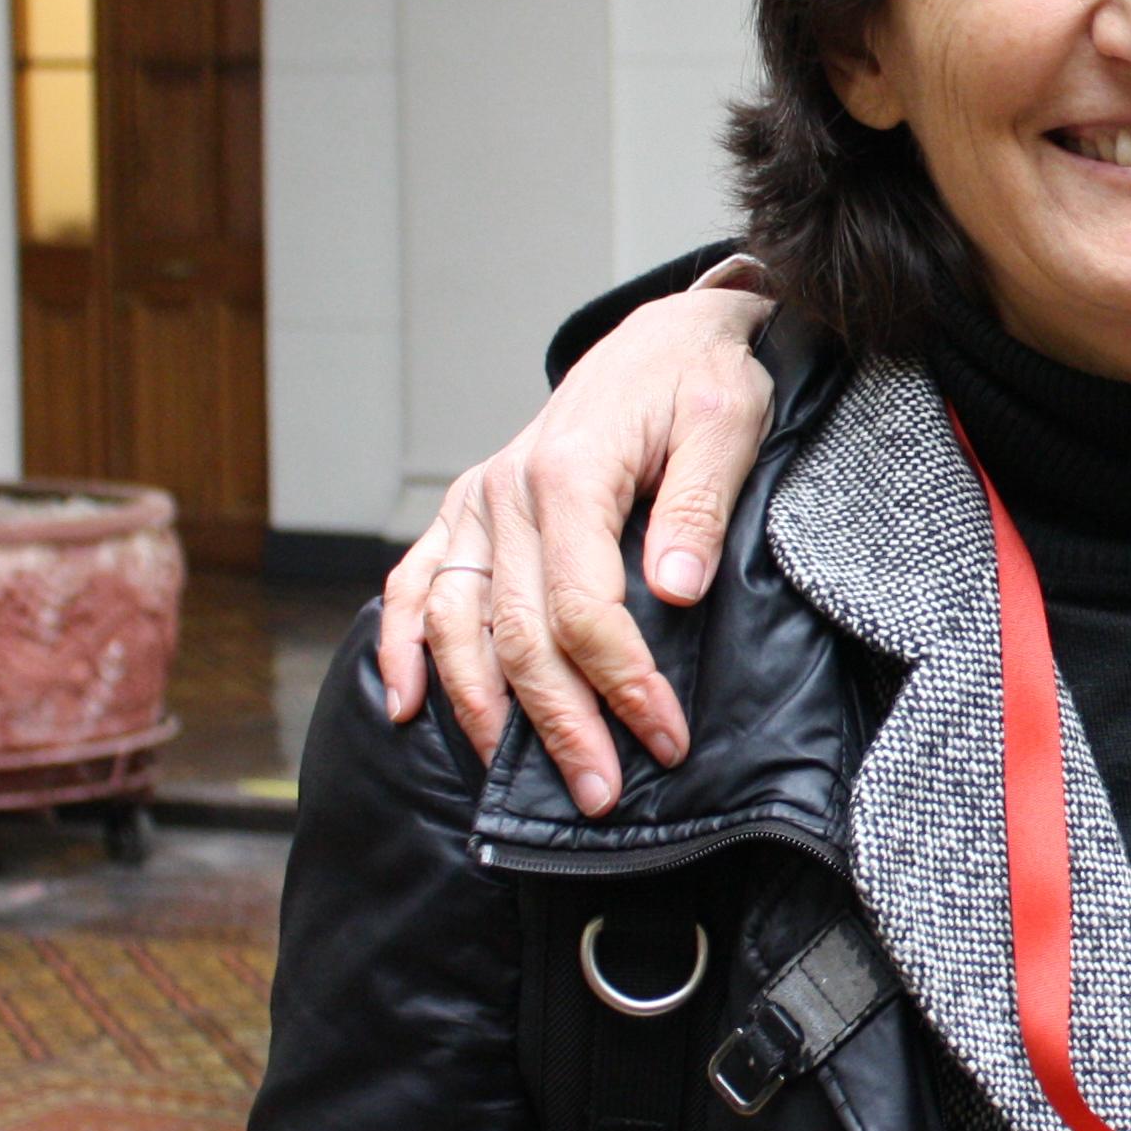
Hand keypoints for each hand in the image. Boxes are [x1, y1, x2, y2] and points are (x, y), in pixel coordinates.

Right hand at [374, 284, 776, 811]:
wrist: (663, 336)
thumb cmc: (704, 377)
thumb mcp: (728, 422)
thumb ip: (698, 503)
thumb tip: (673, 585)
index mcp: (571, 471)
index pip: (584, 605)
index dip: (622, 681)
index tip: (664, 737)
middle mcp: (506, 491)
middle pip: (518, 632)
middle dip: (559, 723)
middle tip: (599, 794)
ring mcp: (477, 503)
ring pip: (458, 624)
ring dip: (484, 709)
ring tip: (519, 780)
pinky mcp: (468, 511)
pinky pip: (416, 585)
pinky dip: (402, 648)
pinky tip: (406, 707)